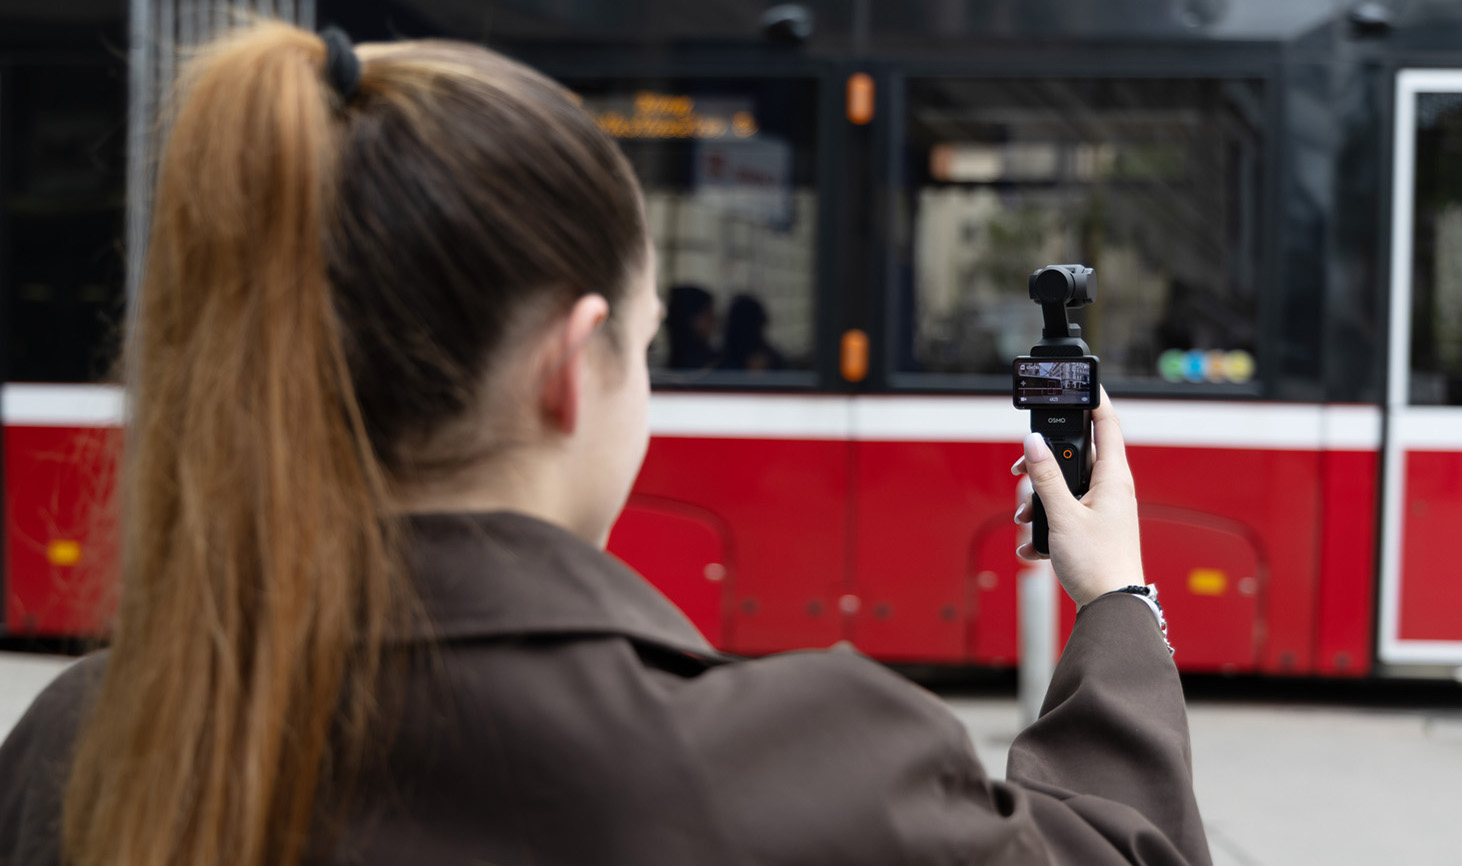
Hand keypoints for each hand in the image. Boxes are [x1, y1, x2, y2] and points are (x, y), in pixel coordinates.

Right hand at [1011, 386, 1143, 606]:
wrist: (1111, 607)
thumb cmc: (1097, 563)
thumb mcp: (1063, 516)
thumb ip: (1046, 477)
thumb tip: (1033, 443)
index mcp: (1113, 478)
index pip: (1107, 424)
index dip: (1095, 400)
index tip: (1082, 382)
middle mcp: (1111, 489)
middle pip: (1076, 457)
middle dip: (1045, 464)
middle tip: (1023, 469)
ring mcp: (1103, 510)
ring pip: (1066, 488)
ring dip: (1041, 500)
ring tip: (1026, 518)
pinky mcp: (1094, 530)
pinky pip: (1065, 516)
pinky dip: (1047, 527)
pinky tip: (1034, 546)